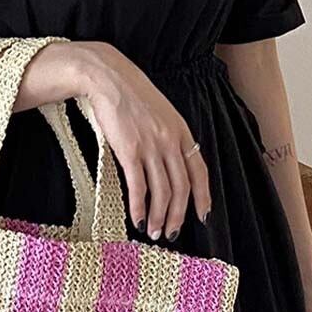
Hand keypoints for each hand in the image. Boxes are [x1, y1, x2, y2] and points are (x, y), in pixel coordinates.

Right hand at [72, 41, 211, 240]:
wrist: (108, 78)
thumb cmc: (130, 96)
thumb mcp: (160, 115)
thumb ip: (167, 139)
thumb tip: (166, 166)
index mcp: (181, 132)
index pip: (199, 171)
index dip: (203, 197)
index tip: (202, 216)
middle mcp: (170, 141)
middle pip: (181, 188)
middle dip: (178, 215)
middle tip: (171, 233)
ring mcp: (151, 146)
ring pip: (162, 191)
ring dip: (159, 216)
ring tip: (154, 232)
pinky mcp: (130, 151)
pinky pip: (139, 187)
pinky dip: (140, 207)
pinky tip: (138, 220)